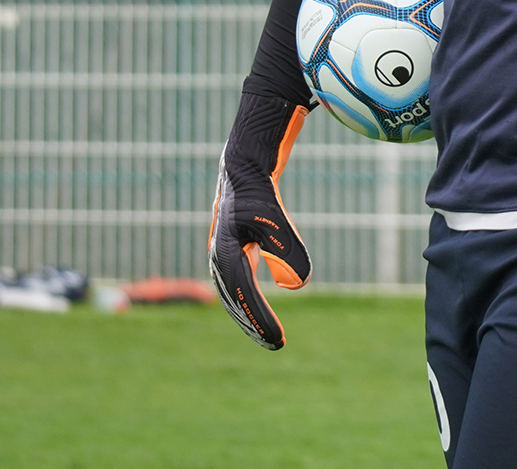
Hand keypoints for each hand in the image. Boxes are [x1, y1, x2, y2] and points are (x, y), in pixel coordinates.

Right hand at [208, 92, 311, 348]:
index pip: (242, 294)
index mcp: (225, 251)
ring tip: (271, 338)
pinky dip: (248, 304)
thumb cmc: (259, 193)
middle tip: (276, 345)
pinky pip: (237, 287)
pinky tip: (262, 317)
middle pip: (234, 301)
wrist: (242, 171)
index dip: (259, 318)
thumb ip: (286, 249)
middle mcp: (218, 259)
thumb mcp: (275, 219)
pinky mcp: (229, 255)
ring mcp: (220, 257)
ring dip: (250, 318)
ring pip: (233, 297)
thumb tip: (298, 286)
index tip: (278, 339)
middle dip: (253, 324)